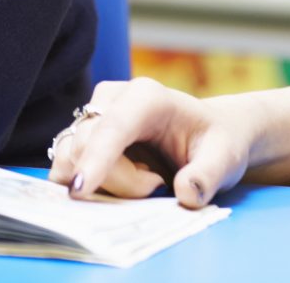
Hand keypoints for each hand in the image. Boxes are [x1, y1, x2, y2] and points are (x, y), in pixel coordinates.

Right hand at [47, 77, 256, 207]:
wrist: (206, 135)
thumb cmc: (215, 141)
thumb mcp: (224, 158)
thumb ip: (208, 175)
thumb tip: (186, 193)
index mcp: (146, 96)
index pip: (112, 127)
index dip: (95, 158)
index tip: (81, 189)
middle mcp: (111, 99)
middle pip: (88, 148)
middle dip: (119, 184)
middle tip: (158, 186)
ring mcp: (91, 117)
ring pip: (71, 160)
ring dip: (102, 185)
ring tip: (145, 180)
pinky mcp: (80, 137)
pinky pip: (65, 168)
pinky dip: (89, 185)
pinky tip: (122, 182)